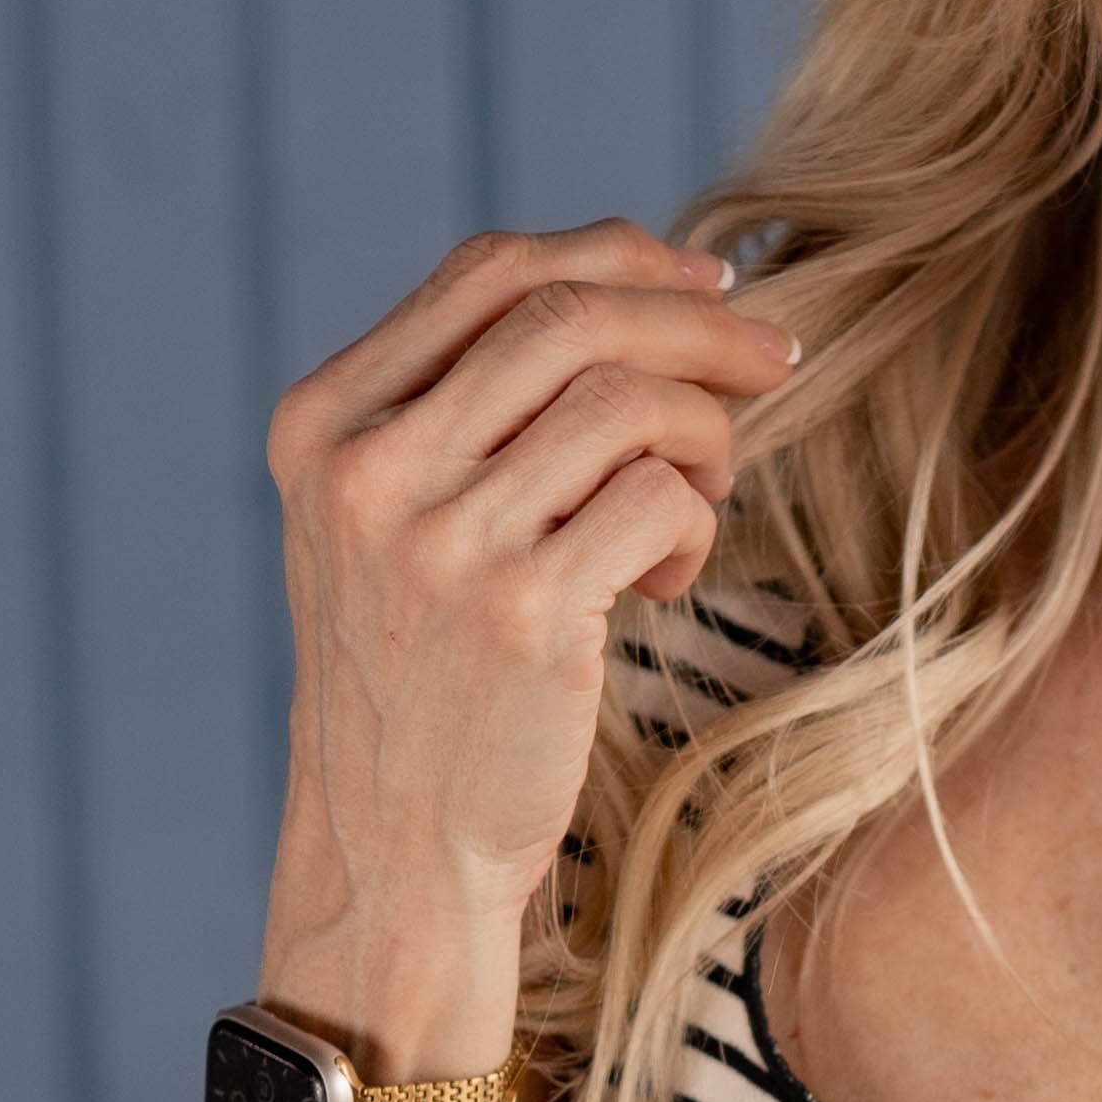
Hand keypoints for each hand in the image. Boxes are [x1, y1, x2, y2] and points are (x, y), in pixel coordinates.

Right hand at [260, 219, 803, 1040]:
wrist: (394, 846)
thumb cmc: (422, 678)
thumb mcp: (391, 526)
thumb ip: (463, 411)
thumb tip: (632, 287)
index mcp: (326, 421)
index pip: (488, 272)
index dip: (617, 254)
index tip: (706, 279)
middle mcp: (368, 467)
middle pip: (568, 318)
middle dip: (697, 325)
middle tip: (775, 359)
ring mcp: (439, 539)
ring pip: (627, 402)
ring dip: (703, 437)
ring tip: (702, 498)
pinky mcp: (521, 612)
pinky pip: (658, 501)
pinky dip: (693, 526)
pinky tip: (665, 582)